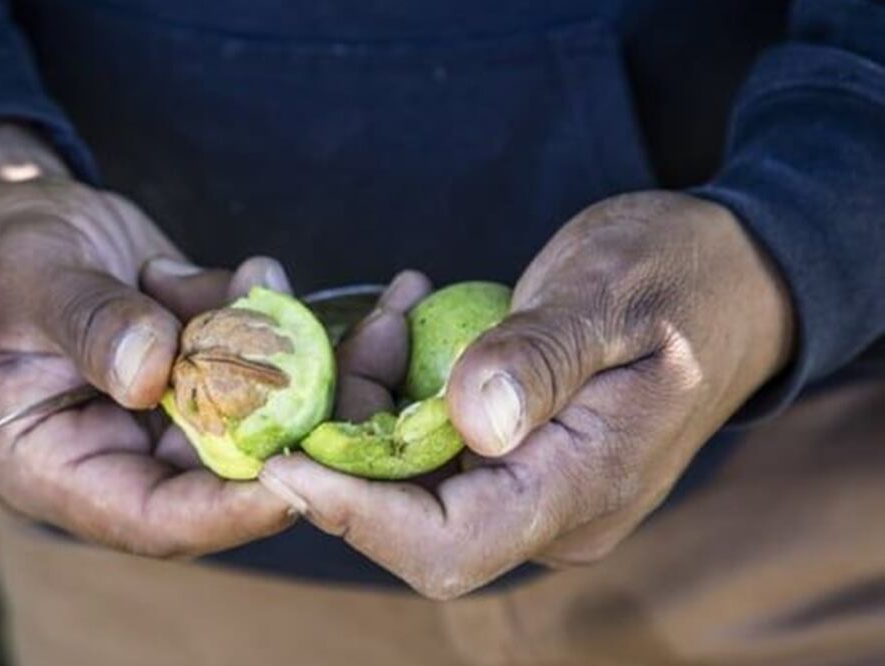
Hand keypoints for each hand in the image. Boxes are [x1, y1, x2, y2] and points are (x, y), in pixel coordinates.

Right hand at [0, 123, 295, 556]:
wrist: (11, 215)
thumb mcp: (30, 279)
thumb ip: (89, 323)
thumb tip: (151, 372)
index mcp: (57, 467)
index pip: (152, 519)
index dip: (225, 512)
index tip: (294, 481)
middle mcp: (121, 454)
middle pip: (224, 476)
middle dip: (294, 431)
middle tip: (354, 381)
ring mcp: (167, 412)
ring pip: (255, 416)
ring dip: (299, 365)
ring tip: (310, 302)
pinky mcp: (199, 368)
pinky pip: (253, 360)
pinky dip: (271, 320)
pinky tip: (260, 272)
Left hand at [261, 191, 793, 597]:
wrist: (730, 282)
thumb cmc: (680, 277)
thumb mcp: (612, 295)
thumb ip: (543, 357)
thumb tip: (472, 421)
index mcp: (582, 488)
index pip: (448, 545)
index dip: (357, 516)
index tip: (285, 458)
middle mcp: (550, 511)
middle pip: (409, 516)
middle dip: (349, 436)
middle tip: (351, 331)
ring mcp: (530, 488)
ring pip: (407, 476)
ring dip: (369, 400)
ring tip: (391, 304)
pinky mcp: (513, 457)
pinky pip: (425, 442)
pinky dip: (394, 388)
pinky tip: (403, 317)